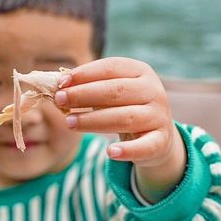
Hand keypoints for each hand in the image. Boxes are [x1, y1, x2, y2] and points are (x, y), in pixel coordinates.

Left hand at [55, 57, 185, 201]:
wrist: (158, 134)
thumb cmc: (126, 107)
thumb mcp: (113, 92)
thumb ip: (90, 86)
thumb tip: (59, 85)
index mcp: (141, 72)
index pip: (110, 68)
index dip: (84, 74)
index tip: (60, 82)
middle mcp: (153, 91)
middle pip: (116, 91)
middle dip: (84, 95)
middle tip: (60, 100)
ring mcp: (159, 116)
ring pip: (125, 118)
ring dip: (94, 120)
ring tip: (70, 122)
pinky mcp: (161, 141)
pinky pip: (144, 146)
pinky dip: (128, 150)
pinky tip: (110, 152)